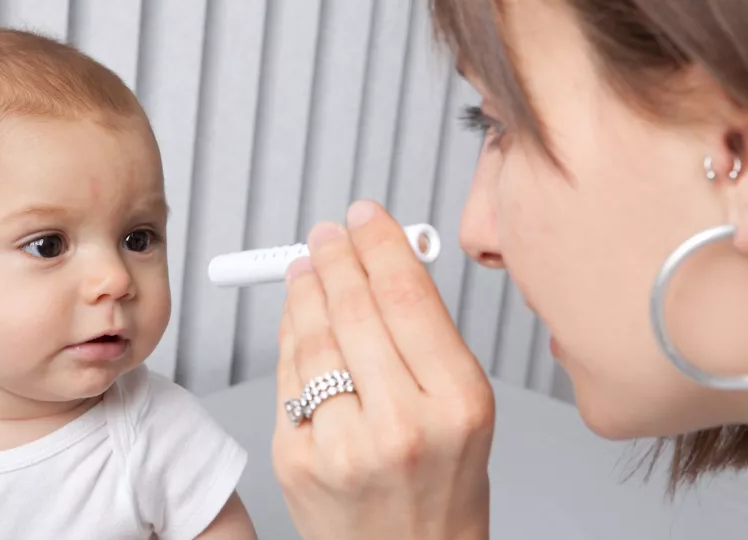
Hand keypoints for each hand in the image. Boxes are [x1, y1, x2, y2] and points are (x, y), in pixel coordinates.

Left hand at [272, 200, 494, 539]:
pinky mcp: (298, 460)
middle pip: (355, 307)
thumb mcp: (465, 409)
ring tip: (305, 265)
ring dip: (305, 288)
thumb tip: (382, 264)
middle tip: (327, 233)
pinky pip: (288, 376)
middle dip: (336, 256)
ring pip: (313, 335)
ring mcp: (343, 445)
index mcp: (459, 402)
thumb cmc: (443, 487)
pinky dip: (289, 333)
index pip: (407, 294)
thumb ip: (427, 337)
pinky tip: (295, 313)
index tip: (364, 215)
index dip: (379, 242)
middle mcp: (402, 424)